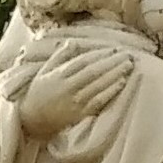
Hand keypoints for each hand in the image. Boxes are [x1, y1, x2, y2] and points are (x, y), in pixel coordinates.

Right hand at [18, 42, 133, 137]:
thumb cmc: (39, 91)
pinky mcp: (82, 114)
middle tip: (127, 55)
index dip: (100, 55)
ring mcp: (76, 102)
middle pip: (94, 73)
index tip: (114, 48)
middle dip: (112, 63)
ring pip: (99, 86)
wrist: (33, 119)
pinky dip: (111, 91)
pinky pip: (99, 101)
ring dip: (116, 75)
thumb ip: (60, 56)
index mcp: (59, 76)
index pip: (83, 62)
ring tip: (129, 65)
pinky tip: (122, 82)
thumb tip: (73, 42)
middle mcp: (69, 88)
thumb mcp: (44, 70)